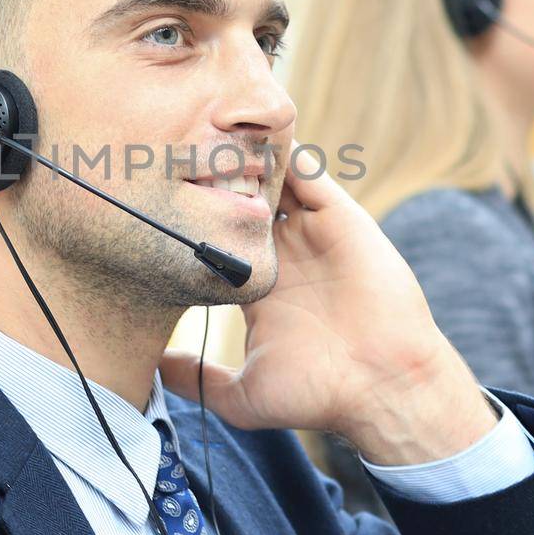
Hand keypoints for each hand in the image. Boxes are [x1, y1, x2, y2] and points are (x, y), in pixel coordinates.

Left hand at [161, 145, 495, 464]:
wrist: (383, 385)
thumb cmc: (318, 395)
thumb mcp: (242, 396)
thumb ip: (196, 379)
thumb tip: (151, 368)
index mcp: (256, 286)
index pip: (214, 240)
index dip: (187, 221)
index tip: (150, 205)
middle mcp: (282, 254)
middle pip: (239, 201)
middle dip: (211, 179)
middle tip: (170, 158)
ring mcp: (310, 232)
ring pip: (271, 179)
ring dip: (243, 160)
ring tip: (206, 139)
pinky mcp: (338, 216)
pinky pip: (309, 171)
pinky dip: (283, 153)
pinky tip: (248, 142)